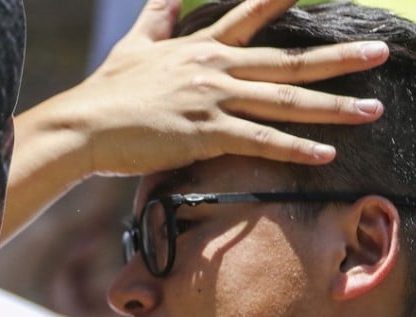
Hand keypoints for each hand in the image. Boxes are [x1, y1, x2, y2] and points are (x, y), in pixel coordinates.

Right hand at [78, 0, 386, 172]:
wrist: (83, 126)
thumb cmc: (106, 91)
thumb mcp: (134, 46)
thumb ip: (158, 18)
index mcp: (200, 48)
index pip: (252, 16)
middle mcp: (214, 69)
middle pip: (287, 61)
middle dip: (338, 58)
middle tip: (379, 53)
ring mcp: (212, 101)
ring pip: (283, 101)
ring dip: (331, 107)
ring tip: (370, 108)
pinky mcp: (204, 134)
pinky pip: (260, 141)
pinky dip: (294, 148)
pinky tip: (325, 154)